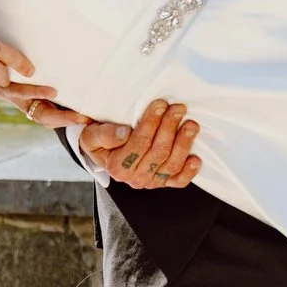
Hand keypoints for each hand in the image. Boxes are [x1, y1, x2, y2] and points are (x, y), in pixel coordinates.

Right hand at [77, 100, 202, 190]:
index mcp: (116, 166)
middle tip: (177, 108)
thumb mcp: (91, 134)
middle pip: (157, 152)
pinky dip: (189, 171)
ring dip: (183, 144)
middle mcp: (134, 177)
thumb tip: (123, 133)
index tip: (159, 104)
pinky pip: (179, 181)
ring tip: (191, 124)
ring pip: (171, 165)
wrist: (104, 152)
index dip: (150, 124)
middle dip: (169, 128)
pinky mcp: (163, 182)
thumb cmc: (100, 139)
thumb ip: (103, 134)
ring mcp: (151, 181)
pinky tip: (195, 157)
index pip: (138, 144)